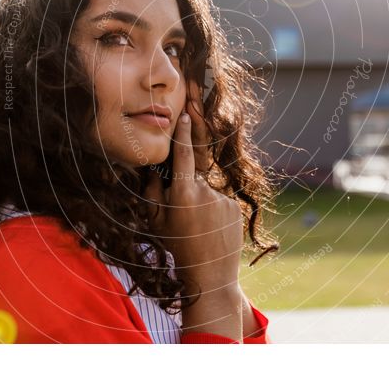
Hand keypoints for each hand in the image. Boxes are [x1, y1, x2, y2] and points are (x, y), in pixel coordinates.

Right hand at [143, 81, 243, 338]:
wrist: (211, 276)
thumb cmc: (177, 248)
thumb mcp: (156, 221)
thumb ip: (152, 190)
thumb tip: (152, 165)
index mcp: (182, 194)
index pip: (184, 154)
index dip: (185, 132)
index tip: (186, 113)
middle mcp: (205, 191)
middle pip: (197, 165)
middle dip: (195, 146)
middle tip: (194, 120)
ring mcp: (223, 198)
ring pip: (207, 186)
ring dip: (201, 197)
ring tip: (198, 225)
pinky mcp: (236, 206)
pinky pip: (220, 197)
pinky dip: (214, 206)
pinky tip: (210, 228)